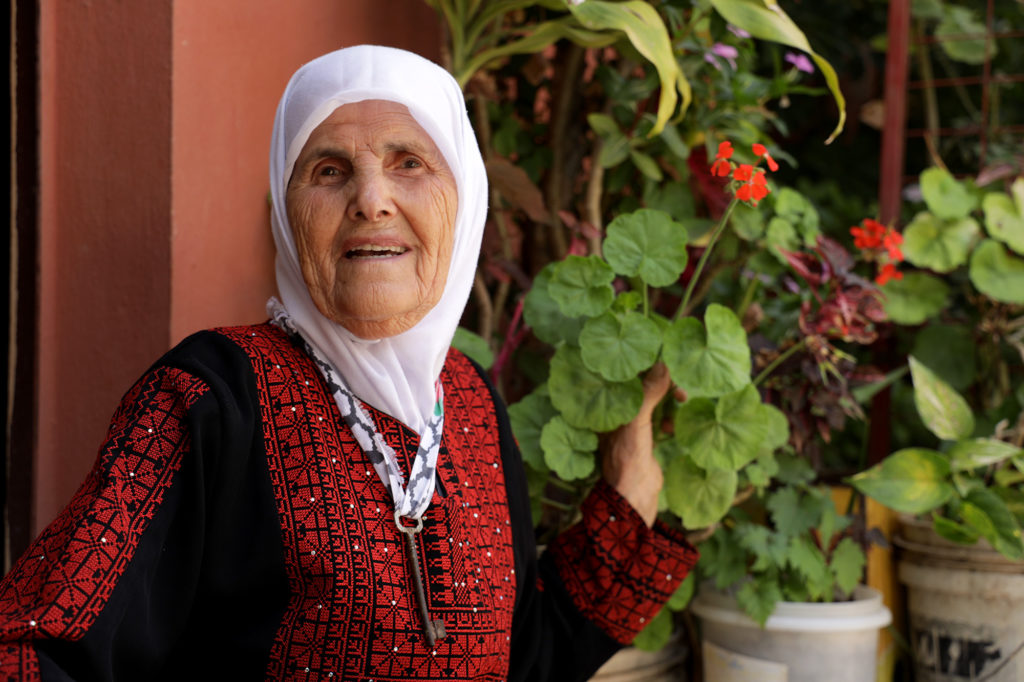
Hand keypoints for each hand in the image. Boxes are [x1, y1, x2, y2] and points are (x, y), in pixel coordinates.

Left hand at [601, 362, 671, 526]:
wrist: (635, 495)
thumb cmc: (628, 456)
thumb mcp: (637, 421)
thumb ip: (648, 392)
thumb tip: (664, 364)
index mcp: (607, 406)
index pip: (625, 375)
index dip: (644, 364)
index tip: (665, 355)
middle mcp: (617, 412)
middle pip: (641, 385)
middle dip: (663, 381)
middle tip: (682, 384)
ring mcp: (632, 425)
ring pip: (653, 400)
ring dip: (669, 398)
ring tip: (684, 399)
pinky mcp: (645, 437)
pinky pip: (660, 417)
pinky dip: (669, 417)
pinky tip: (674, 425)